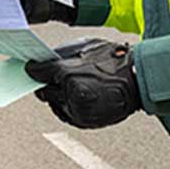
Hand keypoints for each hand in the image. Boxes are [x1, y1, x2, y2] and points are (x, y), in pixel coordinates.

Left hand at [25, 39, 140, 129]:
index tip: (29, 68)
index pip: (39, 72)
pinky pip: (67, 114)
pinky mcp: (86, 122)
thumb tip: (41, 62)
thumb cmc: (115, 59)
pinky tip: (77, 96)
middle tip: (49, 77)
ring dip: (57, 96)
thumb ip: (61, 55)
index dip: (33, 69)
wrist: (140, 79)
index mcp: (70, 74)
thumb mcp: (85, 47)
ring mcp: (79, 111)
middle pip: (44, 91)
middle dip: (45, 83)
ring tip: (73, 85)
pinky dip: (67, 106)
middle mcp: (72, 95)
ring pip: (55, 104)